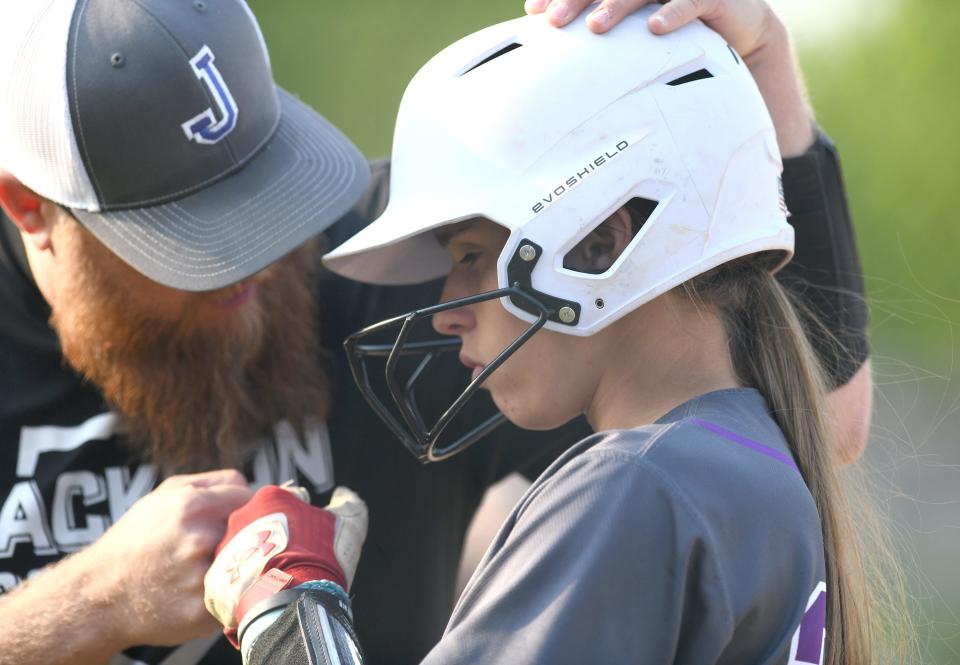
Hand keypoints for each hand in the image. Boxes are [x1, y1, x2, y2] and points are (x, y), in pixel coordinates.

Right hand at [81, 470, 252, 647]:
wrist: (97, 596)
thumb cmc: (132, 541)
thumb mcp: (161, 497)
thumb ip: (210, 483)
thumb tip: (249, 486)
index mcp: (191, 506)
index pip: (248, 497)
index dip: (244, 507)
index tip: (237, 518)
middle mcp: (199, 539)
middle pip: (252, 531)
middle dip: (242, 537)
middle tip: (221, 546)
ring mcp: (202, 577)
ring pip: (247, 566)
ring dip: (237, 567)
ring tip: (209, 571)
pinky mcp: (203, 611)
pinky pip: (235, 598)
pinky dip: (226, 596)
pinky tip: (201, 593)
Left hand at [204, 485, 367, 640]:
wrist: (290, 602)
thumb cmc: (320, 558)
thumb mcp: (348, 524)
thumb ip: (348, 503)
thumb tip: (342, 493)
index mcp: (270, 497)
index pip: (290, 501)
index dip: (305, 520)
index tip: (313, 539)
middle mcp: (240, 516)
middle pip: (263, 524)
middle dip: (278, 539)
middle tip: (296, 560)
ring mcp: (224, 547)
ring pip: (246, 550)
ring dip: (260, 560)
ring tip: (281, 580)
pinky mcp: (215, 578)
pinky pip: (232, 578)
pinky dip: (246, 585)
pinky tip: (264, 594)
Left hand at [526, 0, 776, 59]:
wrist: (738, 28)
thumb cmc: (678, 28)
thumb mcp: (639, 28)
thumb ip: (608, 26)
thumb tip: (560, 43)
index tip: (533, 11)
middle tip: (554, 21)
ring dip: (616, 6)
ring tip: (595, 27)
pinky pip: (690, 2)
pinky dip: (672, 13)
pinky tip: (654, 28)